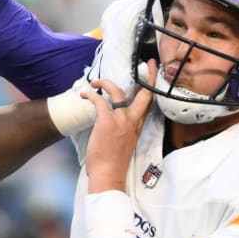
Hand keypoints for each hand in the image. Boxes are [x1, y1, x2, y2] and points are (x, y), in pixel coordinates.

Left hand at [82, 67, 153, 191]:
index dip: (152, 87)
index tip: (153, 73)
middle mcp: (133, 121)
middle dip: (149, 75)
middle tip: (148, 63)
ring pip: (119, 92)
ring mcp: (121, 120)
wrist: (109, 175)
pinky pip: (100, 101)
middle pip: (144, 93)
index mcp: (138, 126)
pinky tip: (85, 94)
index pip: (148, 102)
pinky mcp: (107, 122)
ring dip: (106, 83)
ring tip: (95, 82)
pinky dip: (91, 95)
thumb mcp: (125, 144)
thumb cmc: (113, 163)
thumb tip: (116, 123)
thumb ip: (125, 130)